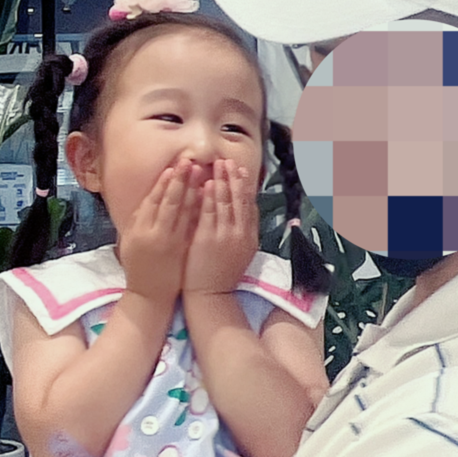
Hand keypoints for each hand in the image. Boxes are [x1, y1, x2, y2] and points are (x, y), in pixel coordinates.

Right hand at [120, 160, 203, 307]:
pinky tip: (206, 196)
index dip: (164, 182)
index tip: (172, 167)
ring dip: (192, 189)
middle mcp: (153, 232)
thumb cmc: (138, 265)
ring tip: (200, 171)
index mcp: (138, 228)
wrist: (148, 294)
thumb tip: (150, 195)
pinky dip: (198, 209)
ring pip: (183, 211)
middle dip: (180, 180)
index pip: (152, 199)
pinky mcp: (181, 249)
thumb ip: (138, 217)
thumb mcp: (129, 239)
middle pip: (169, 200)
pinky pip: (192, 225)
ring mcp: (169, 241)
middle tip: (188, 161)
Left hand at [183, 161, 258, 296]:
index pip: (250, 205)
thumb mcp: (242, 253)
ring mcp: (225, 235)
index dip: (246, 186)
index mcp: (250, 236)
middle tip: (229, 160)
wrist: (211, 296)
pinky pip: (209, 211)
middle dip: (234, 177)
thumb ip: (245, 231)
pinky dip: (209, 195)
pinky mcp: (208, 238)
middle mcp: (241, 233)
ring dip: (222, 180)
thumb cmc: (222, 275)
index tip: (242, 170)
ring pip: (225, 201)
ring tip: (218, 164)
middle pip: (239, 199)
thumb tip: (248, 212)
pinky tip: (206, 182)